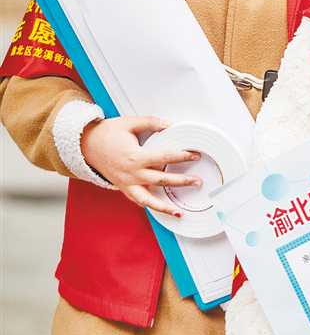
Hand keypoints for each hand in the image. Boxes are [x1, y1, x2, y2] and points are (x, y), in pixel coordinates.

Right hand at [80, 115, 201, 216]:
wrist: (86, 145)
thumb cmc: (107, 134)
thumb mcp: (129, 123)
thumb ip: (151, 122)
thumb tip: (170, 124)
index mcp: (135, 156)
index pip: (165, 157)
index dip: (182, 156)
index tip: (194, 155)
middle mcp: (132, 173)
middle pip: (162, 180)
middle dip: (182, 182)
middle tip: (197, 181)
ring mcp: (127, 183)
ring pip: (149, 200)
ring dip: (165, 207)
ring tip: (179, 212)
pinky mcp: (123, 188)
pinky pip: (138, 201)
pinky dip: (150, 207)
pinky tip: (162, 210)